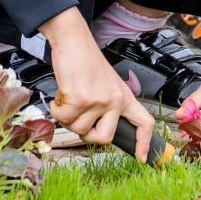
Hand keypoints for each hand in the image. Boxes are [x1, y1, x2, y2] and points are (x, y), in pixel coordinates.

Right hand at [40, 7, 154, 161]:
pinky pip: (64, 118)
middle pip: (104, 138)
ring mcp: (99, 101)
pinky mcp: (81, 99)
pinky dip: (57, 108)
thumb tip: (95, 129)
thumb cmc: (86, 62)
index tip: (143, 158)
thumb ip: (106, 105)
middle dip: (87, 135)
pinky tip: (60, 95)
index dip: (144, 143)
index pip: (144, 122)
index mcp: (124, 96)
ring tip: (69, 98)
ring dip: (68, 117)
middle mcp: (115, 100)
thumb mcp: (106, 84)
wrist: (74, 41)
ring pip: (79, 129)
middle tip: (78, 119)